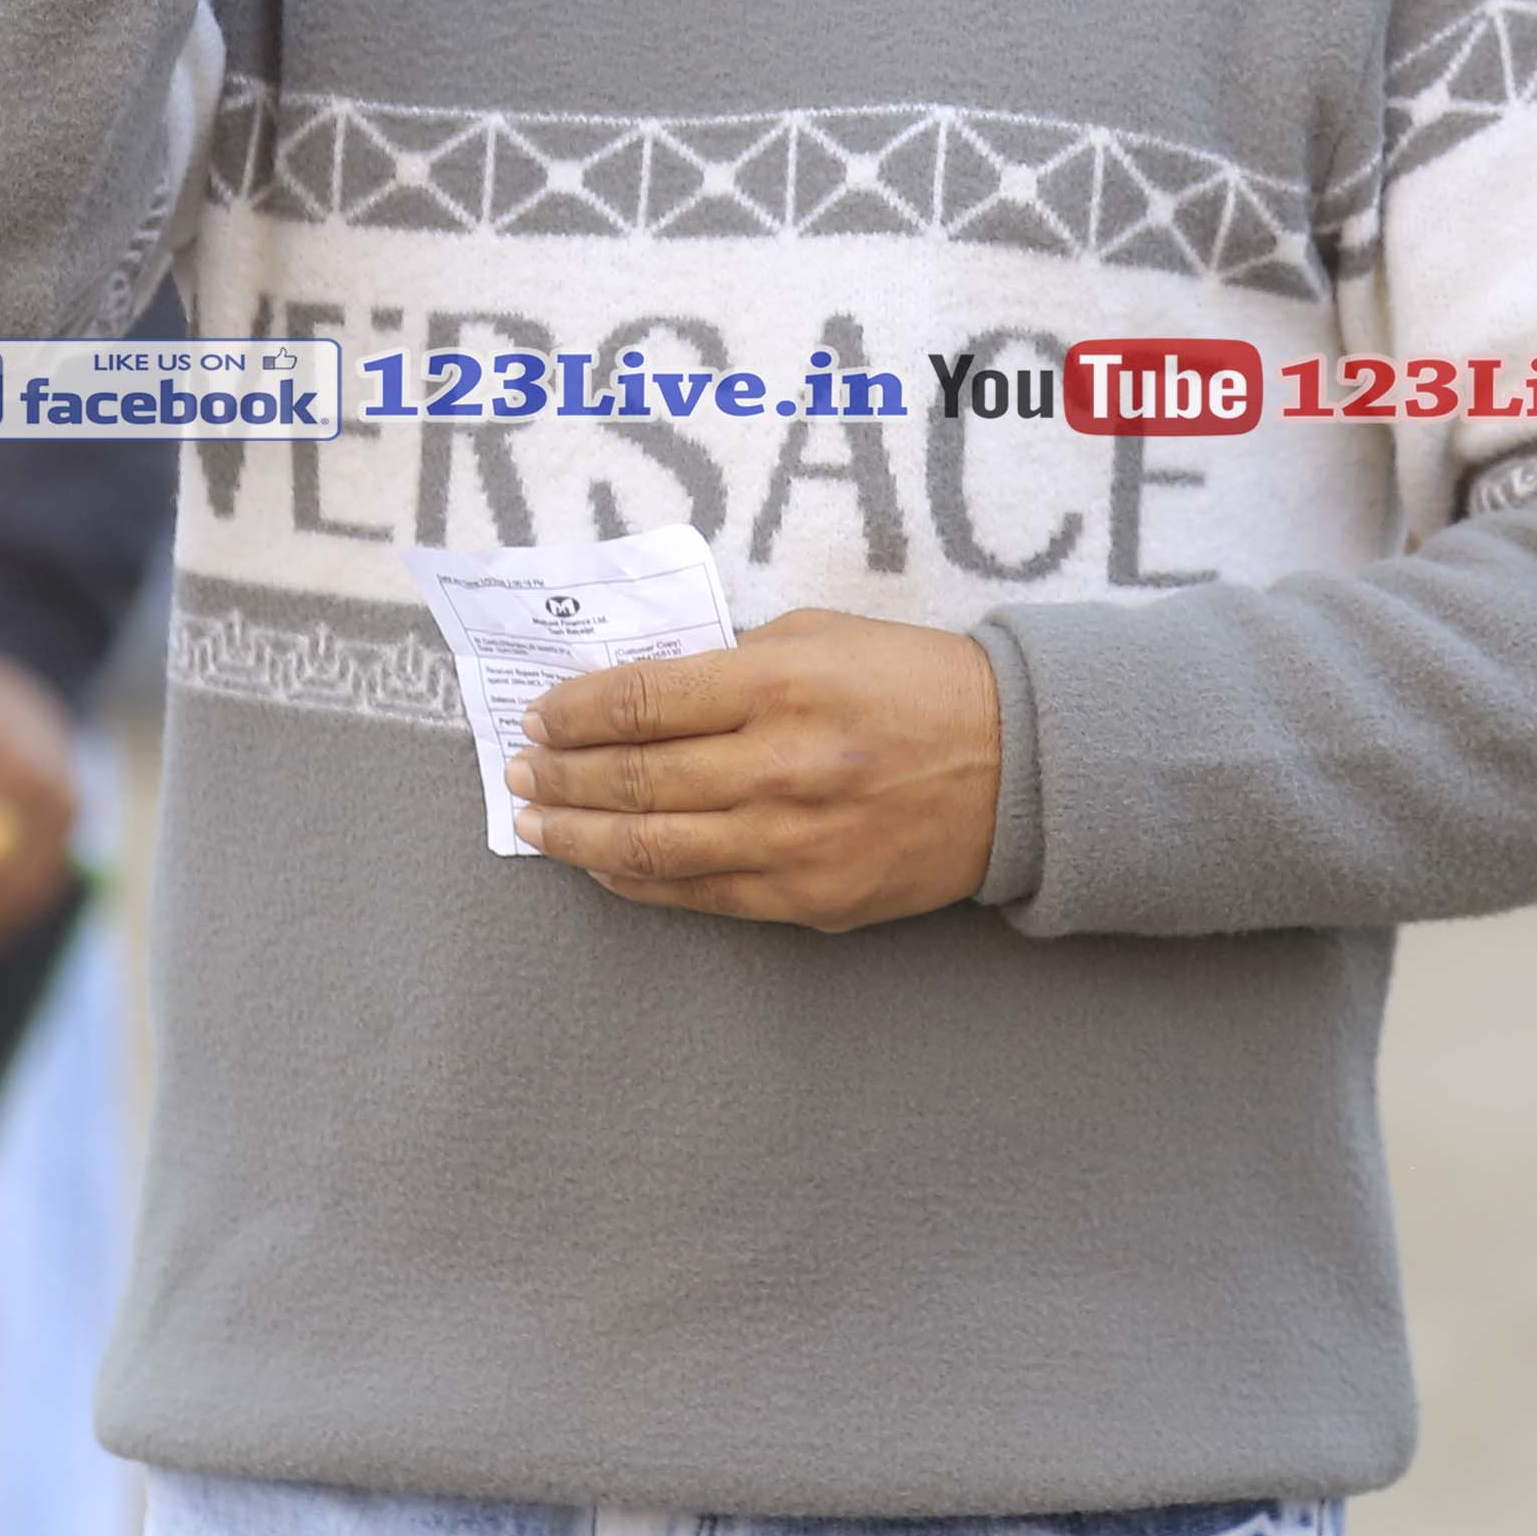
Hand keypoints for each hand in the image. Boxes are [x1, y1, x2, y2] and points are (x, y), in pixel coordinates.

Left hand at [506, 608, 1002, 931]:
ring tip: (536, 826)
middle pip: (634, 779)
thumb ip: (733, 662)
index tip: (541, 715)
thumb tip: (639, 695)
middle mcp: (779, 765)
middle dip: (559, 777)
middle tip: (519, 771)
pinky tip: (605, 867)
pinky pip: (699, 895)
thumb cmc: (914, 684)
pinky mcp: (808, 900)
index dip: (575, 711)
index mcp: (780, 684)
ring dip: (578, 838)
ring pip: (652, 850)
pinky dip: (638, 882)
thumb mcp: (823, 635)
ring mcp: (792, 842)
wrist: (1017, 767)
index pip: (642, 700)